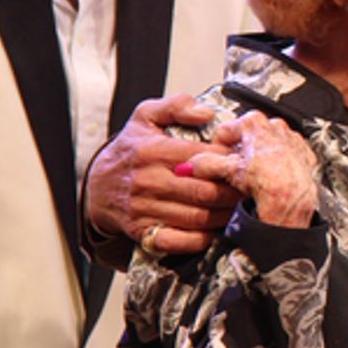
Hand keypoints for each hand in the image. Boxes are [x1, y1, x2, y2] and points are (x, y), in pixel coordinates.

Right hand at [85, 94, 241, 255]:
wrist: (98, 185)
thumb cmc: (130, 150)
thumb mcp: (146, 116)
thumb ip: (177, 106)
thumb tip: (206, 113)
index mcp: (154, 151)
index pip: (203, 158)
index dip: (229, 161)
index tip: (245, 162)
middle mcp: (149, 181)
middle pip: (204, 192)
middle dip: (233, 192)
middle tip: (249, 189)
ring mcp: (145, 209)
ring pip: (197, 218)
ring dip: (224, 216)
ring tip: (239, 209)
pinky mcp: (143, 231)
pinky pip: (178, 241)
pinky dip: (201, 239)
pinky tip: (216, 230)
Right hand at [184, 110, 316, 228]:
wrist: (293, 194)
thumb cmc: (266, 179)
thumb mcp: (228, 170)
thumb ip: (207, 163)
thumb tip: (193, 165)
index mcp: (253, 122)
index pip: (225, 129)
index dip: (217, 145)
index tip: (215, 157)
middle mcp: (275, 126)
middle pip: (249, 136)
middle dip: (240, 151)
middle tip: (234, 168)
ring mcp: (292, 140)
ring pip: (269, 145)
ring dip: (260, 157)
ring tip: (254, 176)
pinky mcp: (305, 155)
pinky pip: (288, 156)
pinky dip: (280, 165)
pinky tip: (273, 179)